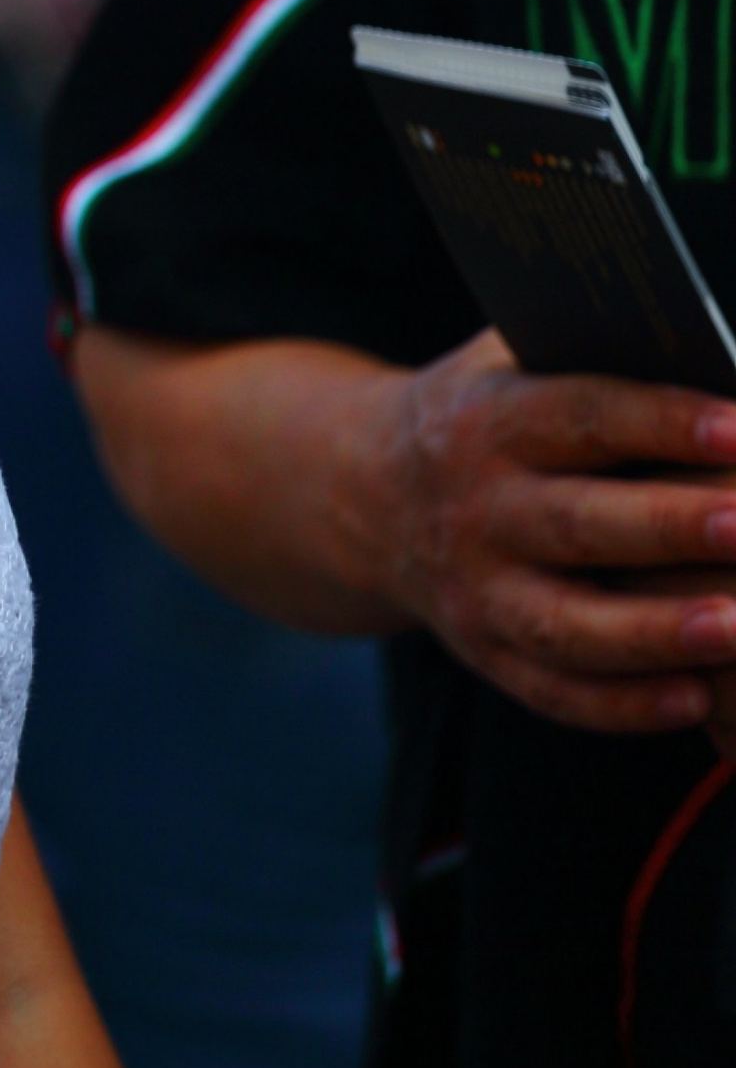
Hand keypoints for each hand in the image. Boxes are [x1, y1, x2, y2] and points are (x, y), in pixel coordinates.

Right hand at [373, 327, 735, 732]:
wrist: (369, 492)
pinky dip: (621, 704)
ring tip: (734, 628)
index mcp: (490, 418)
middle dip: (667, 528)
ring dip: (652, 633)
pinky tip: (695, 699)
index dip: (662, 423)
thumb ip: (596, 363)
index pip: (582, 416)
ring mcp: (476, 588)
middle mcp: (477, 506)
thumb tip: (721, 376)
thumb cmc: (488, 414)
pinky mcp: (484, 651)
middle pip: (577, 522)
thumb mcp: (513, 362)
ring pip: (566, 623)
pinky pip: (553, 690)